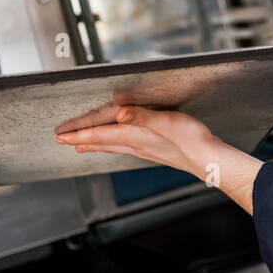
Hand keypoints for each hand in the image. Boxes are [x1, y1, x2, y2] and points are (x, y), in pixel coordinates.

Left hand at [55, 106, 220, 181]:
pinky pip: (126, 149)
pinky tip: (119, 146)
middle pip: (102, 142)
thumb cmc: (192, 141)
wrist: (209, 160)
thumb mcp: (168, 122)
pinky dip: (114, 146)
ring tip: (83, 146)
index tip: (62, 135)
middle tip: (63, 141)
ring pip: (113, 147)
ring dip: (96, 145)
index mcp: (137, 135)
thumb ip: (142, 116)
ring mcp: (146, 150)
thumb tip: (120, 113)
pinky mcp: (155, 151)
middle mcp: (137, 145)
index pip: (101, 134)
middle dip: (82, 140)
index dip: (80, 133)